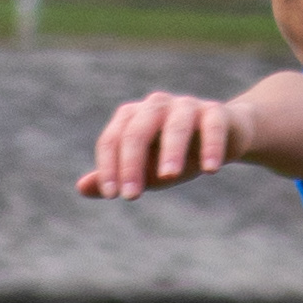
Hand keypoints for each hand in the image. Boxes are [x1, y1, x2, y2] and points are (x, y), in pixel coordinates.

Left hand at [77, 90, 245, 199]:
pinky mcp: (216, 112)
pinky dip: (211, 146)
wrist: (221, 139)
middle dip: (132, 163)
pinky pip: (213, 125)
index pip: (112, 140)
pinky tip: (210, 170)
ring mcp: (186, 106)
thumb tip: (81, 188)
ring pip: (175, 125)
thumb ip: (115, 177)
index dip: (109, 167)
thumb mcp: (144, 171)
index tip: (113, 195)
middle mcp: (155, 106)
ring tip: (169, 177)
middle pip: (137, 131)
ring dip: (171, 151)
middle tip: (131, 196)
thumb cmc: (175, 156)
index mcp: (132, 117)